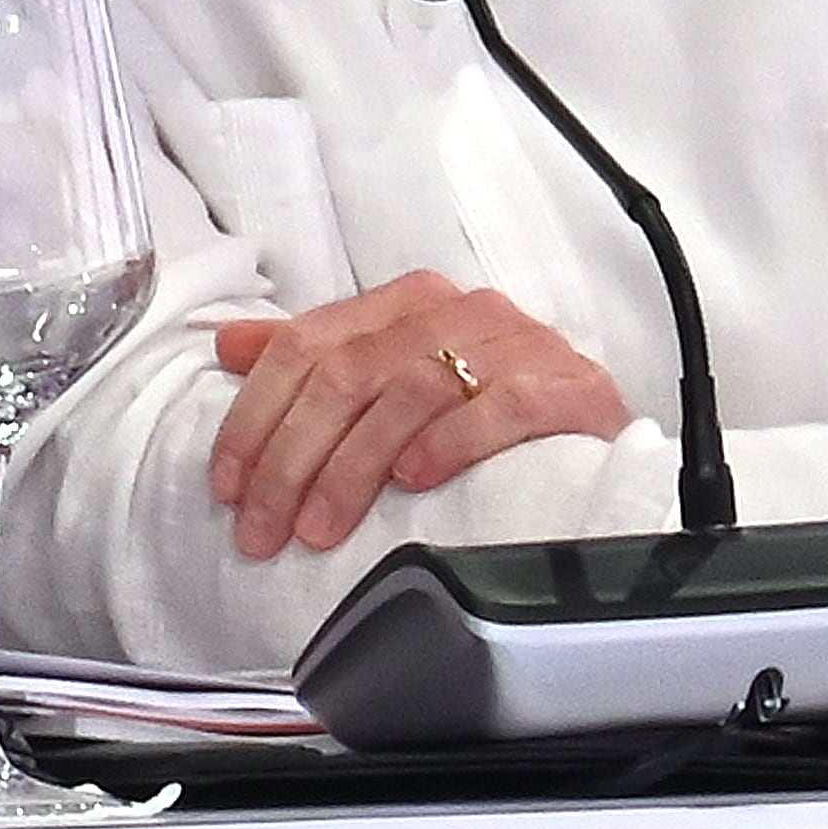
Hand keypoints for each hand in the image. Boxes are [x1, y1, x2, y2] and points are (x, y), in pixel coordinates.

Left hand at [207, 270, 629, 557]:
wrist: (598, 432)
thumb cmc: (485, 403)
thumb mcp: (396, 373)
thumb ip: (318, 357)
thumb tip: (229, 346)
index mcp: (408, 301)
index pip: (308, 344)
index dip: (257, 415)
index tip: (230, 485)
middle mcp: (459, 310)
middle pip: (349, 373)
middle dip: (293, 457)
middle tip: (266, 528)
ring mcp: (519, 345)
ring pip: (412, 390)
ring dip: (355, 465)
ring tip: (322, 526)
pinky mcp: (571, 388)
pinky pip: (502, 406)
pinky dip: (450, 442)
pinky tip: (415, 480)